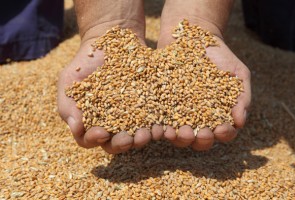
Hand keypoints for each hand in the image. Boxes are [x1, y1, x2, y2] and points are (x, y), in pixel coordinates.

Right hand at [57, 0, 156, 153]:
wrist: (110, 41)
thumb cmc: (85, 63)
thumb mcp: (69, 80)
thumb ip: (67, 104)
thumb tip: (76, 128)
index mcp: (90, 123)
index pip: (89, 140)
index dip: (93, 139)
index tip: (101, 132)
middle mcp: (111, 125)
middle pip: (114, 144)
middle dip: (120, 144)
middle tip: (126, 138)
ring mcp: (131, 117)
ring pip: (136, 136)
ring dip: (140, 139)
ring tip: (145, 133)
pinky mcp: (148, 107)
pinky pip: (153, 120)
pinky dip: (156, 125)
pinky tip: (159, 124)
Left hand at [156, 0, 250, 149]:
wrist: (194, 37)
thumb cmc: (220, 57)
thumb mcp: (238, 73)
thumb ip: (242, 97)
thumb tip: (240, 122)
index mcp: (219, 115)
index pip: (224, 133)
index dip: (224, 134)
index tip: (222, 128)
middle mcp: (199, 119)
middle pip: (201, 140)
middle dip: (201, 140)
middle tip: (199, 133)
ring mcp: (179, 114)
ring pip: (180, 136)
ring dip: (180, 138)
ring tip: (178, 132)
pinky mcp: (162, 106)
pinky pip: (161, 121)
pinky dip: (162, 127)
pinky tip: (163, 127)